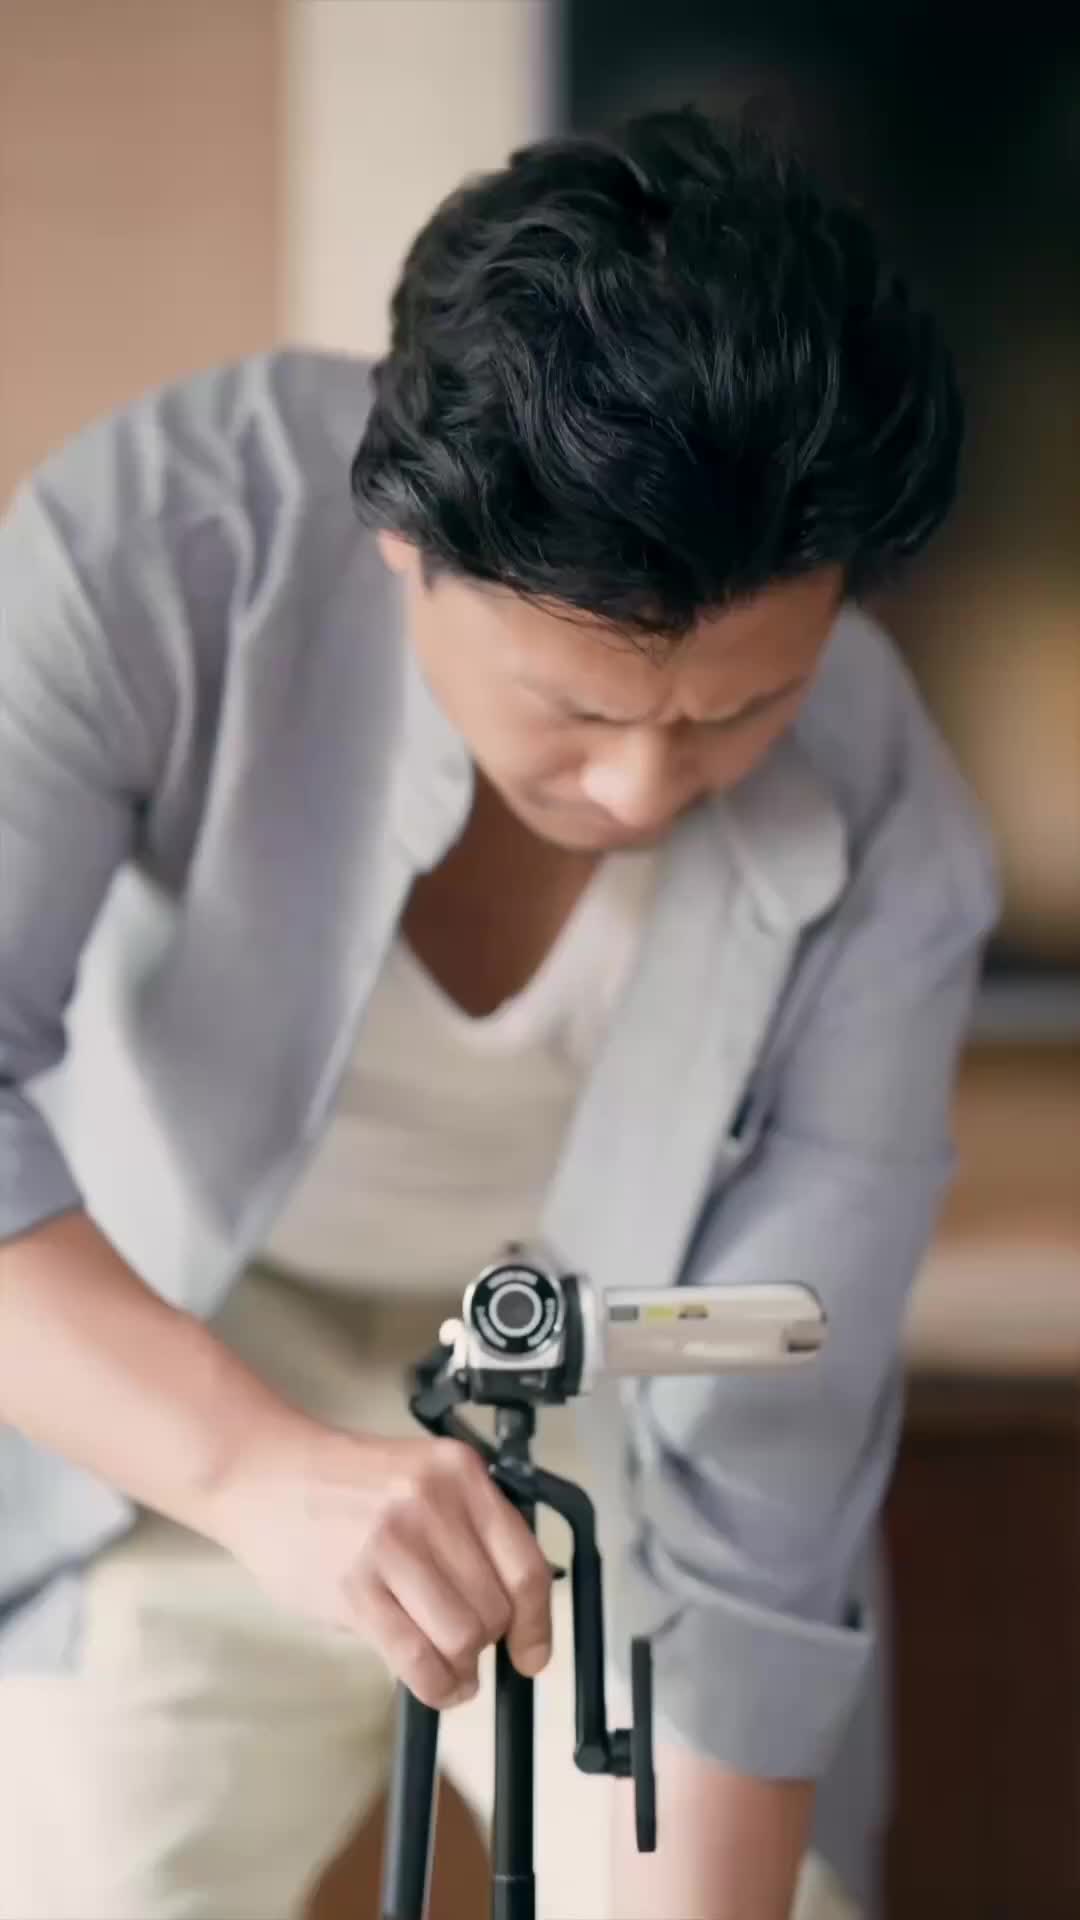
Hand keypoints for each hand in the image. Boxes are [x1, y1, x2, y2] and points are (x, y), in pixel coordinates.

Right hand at [211, 1419, 552, 1706]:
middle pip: (495, 1607)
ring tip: (450, 1668)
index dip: (538, 1623)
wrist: (265, 1474)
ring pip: (462, 1637)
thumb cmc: (345, 1486)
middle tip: (466, 1646)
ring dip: (462, 1668)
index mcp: (459, 1473)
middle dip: (488, 1642)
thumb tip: (516, 1612)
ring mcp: (392, 1543)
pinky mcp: (354, 1586)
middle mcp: (432, 1502)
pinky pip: (416, 1658)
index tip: (533, 1653)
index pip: (525, 1564)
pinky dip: (436, 1686)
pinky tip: (435, 1684)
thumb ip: (467, 1529)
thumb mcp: (421, 1480)